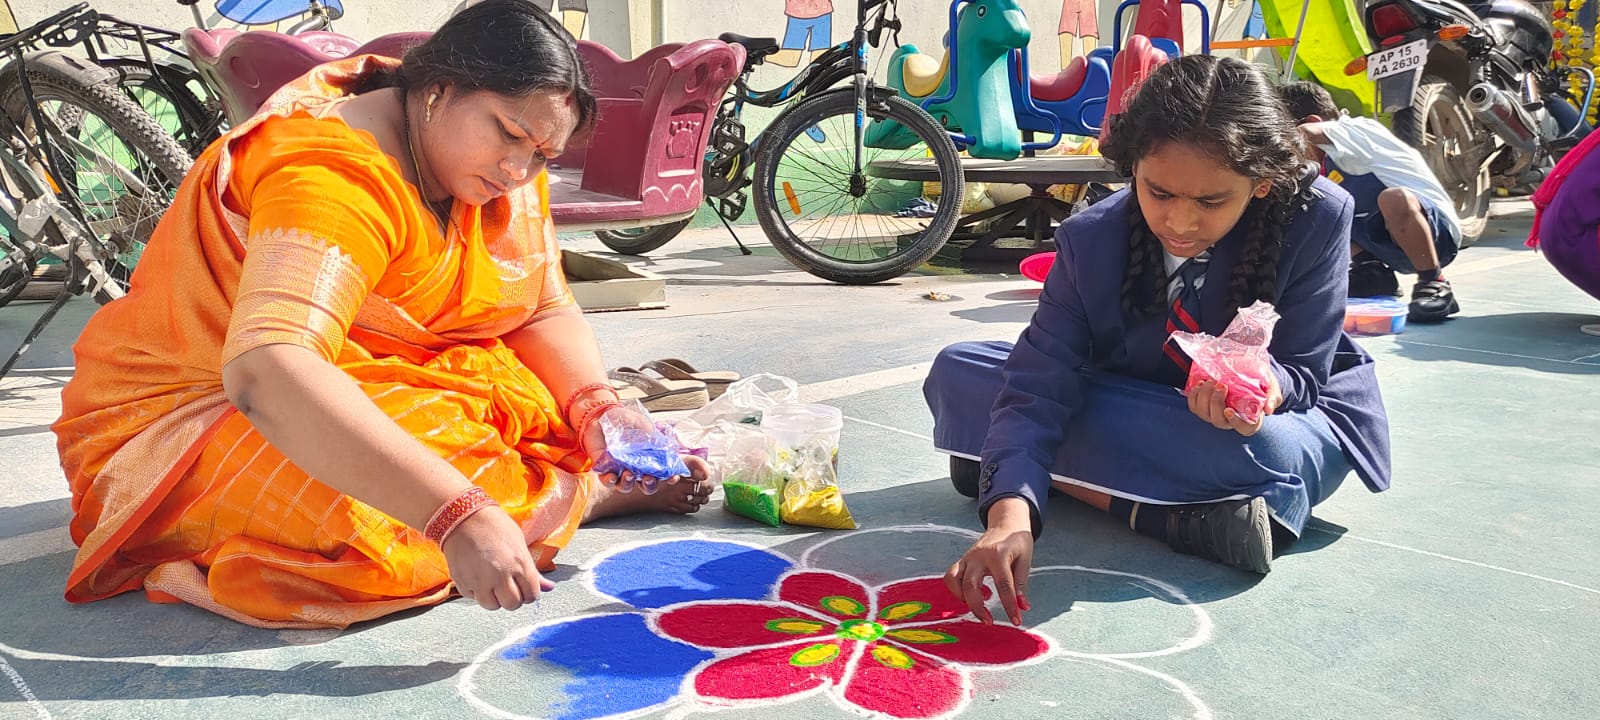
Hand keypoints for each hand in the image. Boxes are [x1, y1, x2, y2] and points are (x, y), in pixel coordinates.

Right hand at [440, 505, 554, 610]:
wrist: (462, 516)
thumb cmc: (493, 525)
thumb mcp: (519, 543)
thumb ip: (533, 570)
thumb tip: (549, 587)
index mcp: (519, 563)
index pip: (531, 594)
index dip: (530, 593)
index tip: (525, 589)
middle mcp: (500, 574)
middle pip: (513, 604)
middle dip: (513, 599)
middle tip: (510, 588)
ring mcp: (479, 580)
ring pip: (492, 605)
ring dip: (494, 598)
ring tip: (493, 583)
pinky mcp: (462, 581)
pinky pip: (473, 597)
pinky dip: (476, 592)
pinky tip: (478, 577)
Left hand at [583, 406, 704, 494]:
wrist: (603, 414)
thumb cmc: (625, 421)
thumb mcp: (643, 426)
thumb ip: (654, 438)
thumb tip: (665, 447)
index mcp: (648, 459)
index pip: (662, 474)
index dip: (668, 478)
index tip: (672, 477)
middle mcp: (635, 468)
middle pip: (645, 485)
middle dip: (649, 485)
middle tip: (648, 478)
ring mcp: (619, 470)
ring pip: (626, 486)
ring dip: (629, 484)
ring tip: (629, 474)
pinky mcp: (604, 469)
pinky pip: (607, 481)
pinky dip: (610, 481)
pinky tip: (612, 476)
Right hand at [944, 498, 1034, 625]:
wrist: (1005, 523)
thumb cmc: (1017, 542)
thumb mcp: (1025, 560)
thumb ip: (1021, 584)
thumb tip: (1023, 607)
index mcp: (998, 554)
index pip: (1003, 586)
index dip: (1010, 606)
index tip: (1016, 621)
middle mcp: (979, 556)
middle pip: (970, 586)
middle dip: (978, 608)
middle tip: (989, 622)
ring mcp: (968, 558)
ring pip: (954, 581)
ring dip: (963, 599)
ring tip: (979, 608)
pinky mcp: (962, 560)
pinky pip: (951, 576)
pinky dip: (956, 590)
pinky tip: (971, 596)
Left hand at [1186, 374, 1281, 436]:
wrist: (1251, 377)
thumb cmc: (1264, 385)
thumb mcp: (1272, 388)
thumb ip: (1273, 397)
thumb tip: (1268, 410)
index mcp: (1250, 420)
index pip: (1243, 429)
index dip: (1234, 422)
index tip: (1229, 410)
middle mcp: (1231, 421)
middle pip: (1218, 421)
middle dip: (1215, 403)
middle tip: (1220, 385)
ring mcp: (1216, 415)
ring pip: (1204, 414)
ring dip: (1203, 397)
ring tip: (1209, 381)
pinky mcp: (1205, 407)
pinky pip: (1194, 407)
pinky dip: (1193, 396)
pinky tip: (1200, 384)